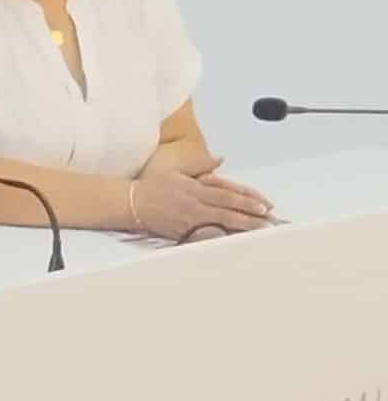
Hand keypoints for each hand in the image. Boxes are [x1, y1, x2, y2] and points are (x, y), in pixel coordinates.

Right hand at [131, 162, 271, 238]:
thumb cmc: (152, 186)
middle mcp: (194, 205)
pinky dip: (221, 239)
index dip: (246, 200)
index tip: (264, 205)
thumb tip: (219, 159)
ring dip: (240, 229)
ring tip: (258, 231)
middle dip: (250, 216)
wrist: (132, 203)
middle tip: (269, 220)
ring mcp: (189, 221)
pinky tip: (234, 241)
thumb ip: (201, 163)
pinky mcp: (183, 233)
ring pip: (220, 225)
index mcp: (195, 188)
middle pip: (227, 211)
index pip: (226, 194)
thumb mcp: (176, 168)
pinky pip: (205, 237)